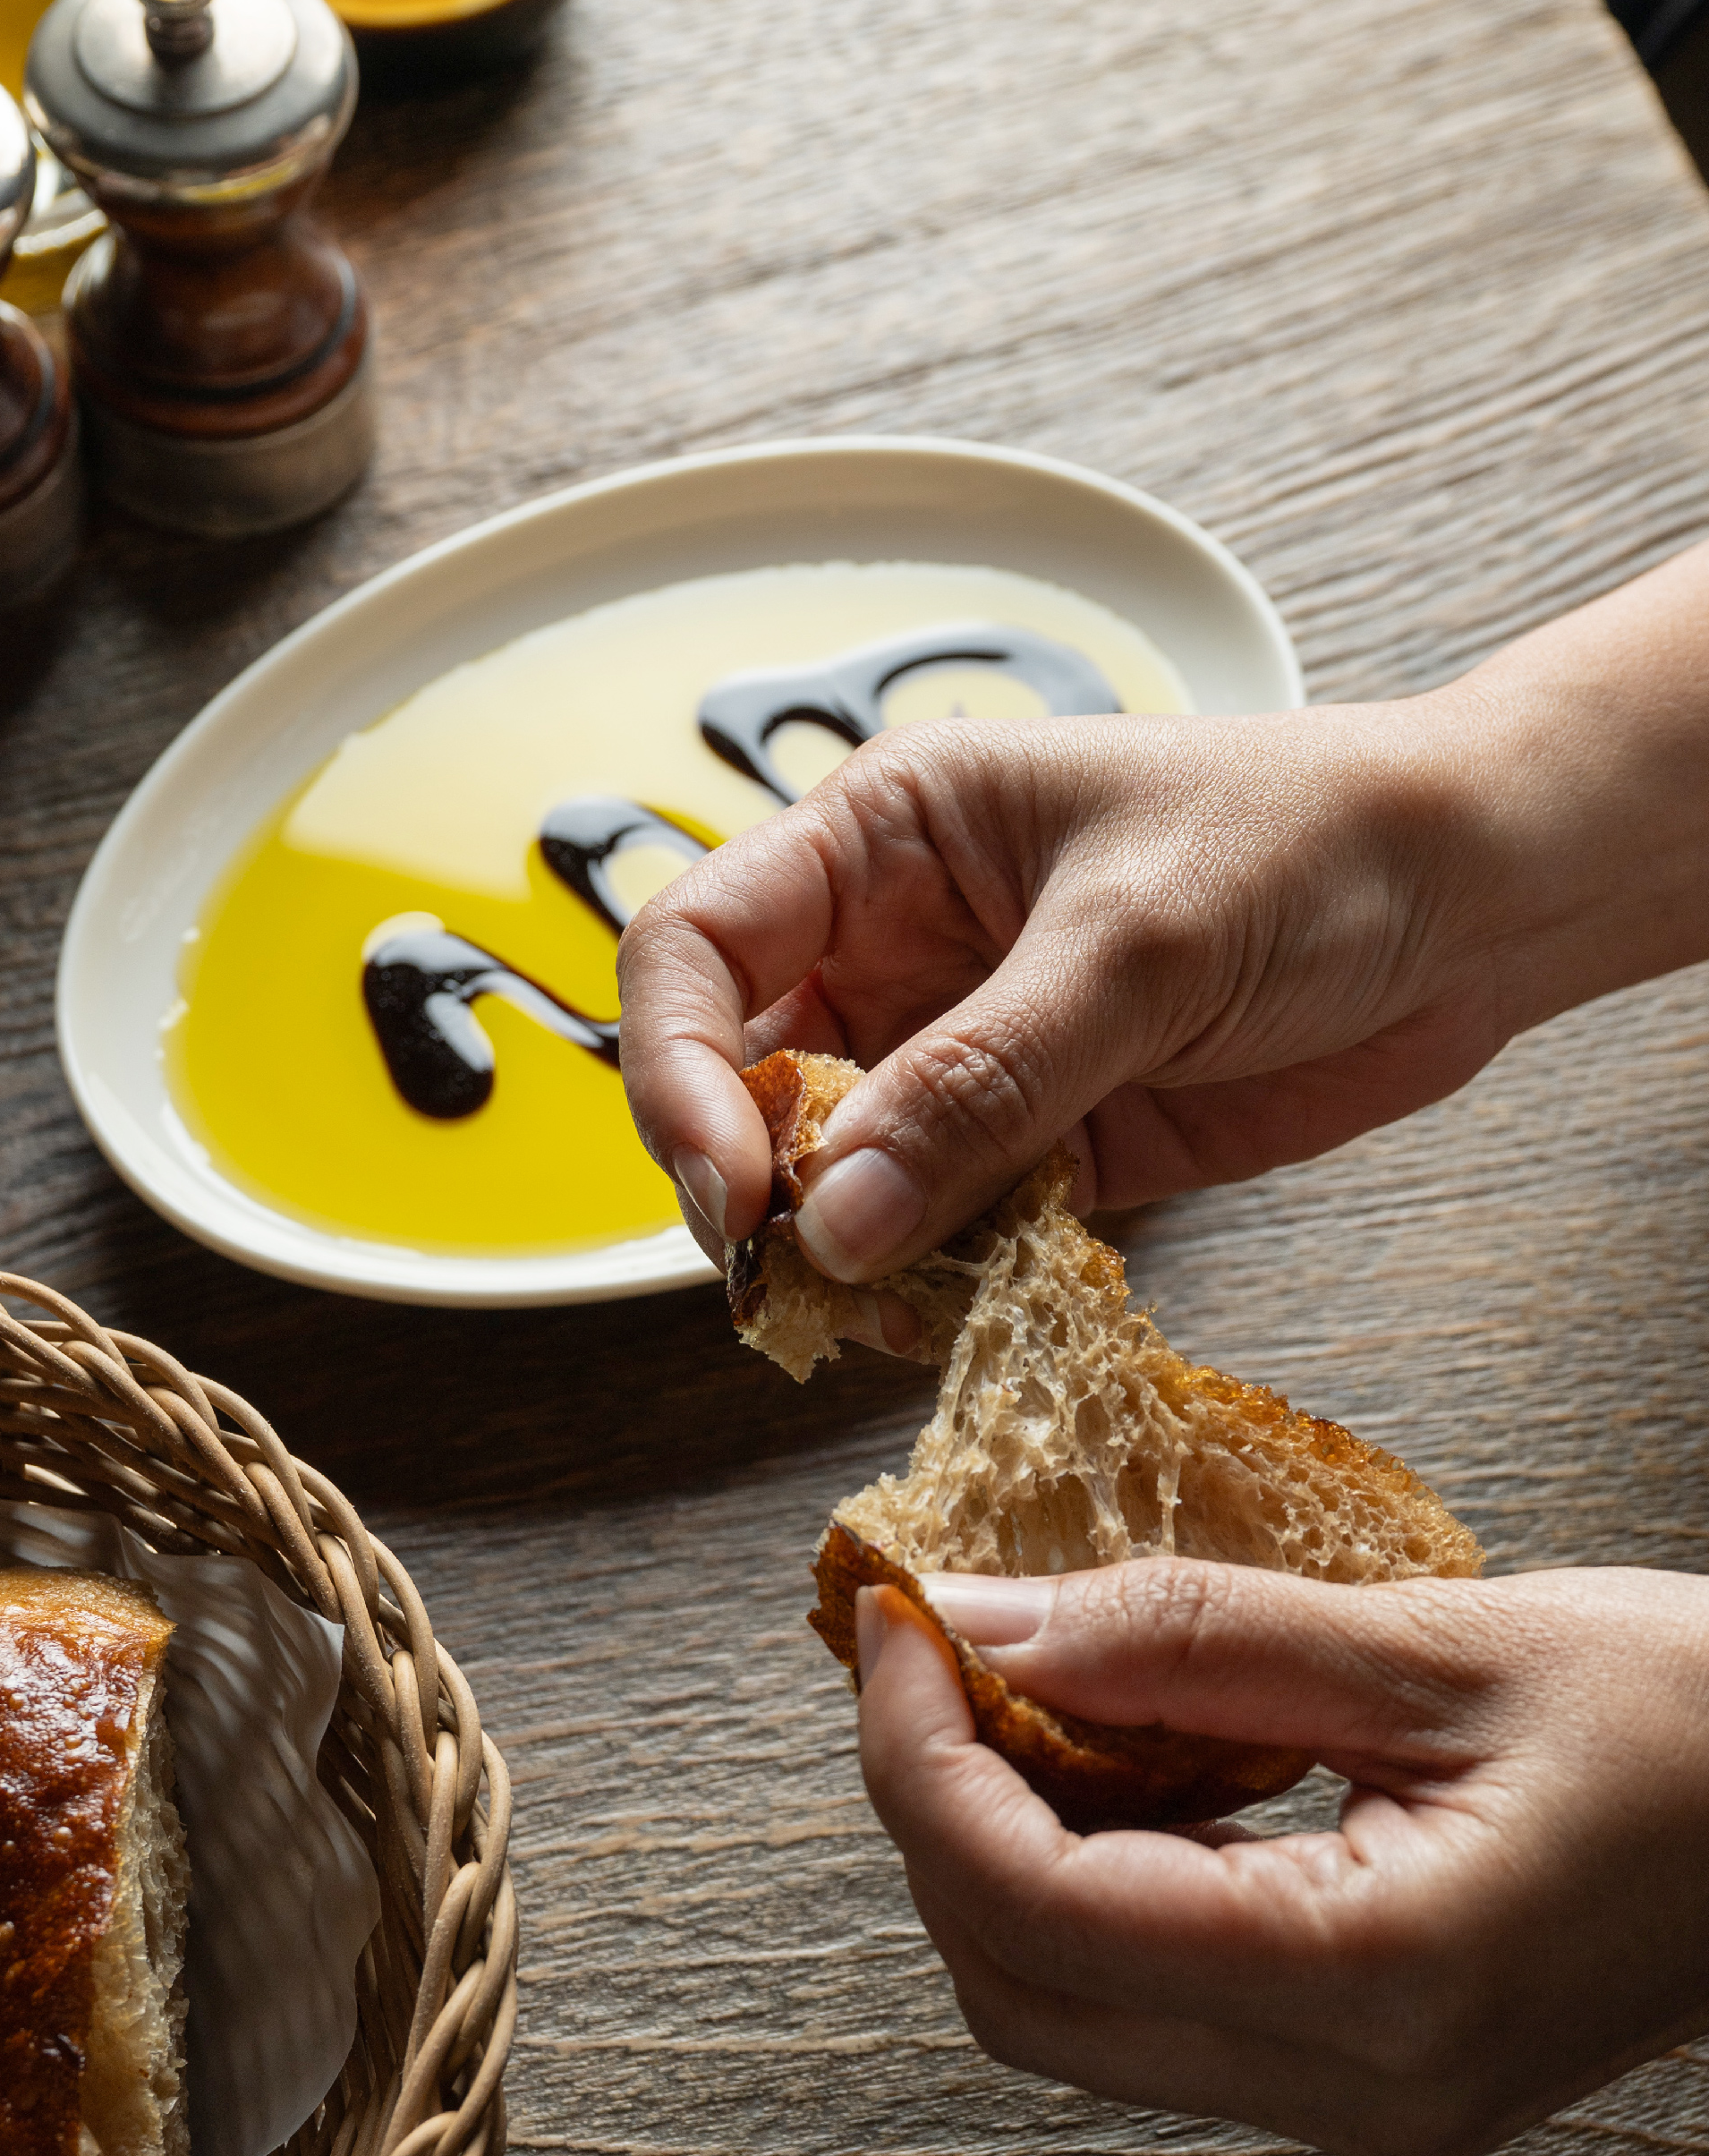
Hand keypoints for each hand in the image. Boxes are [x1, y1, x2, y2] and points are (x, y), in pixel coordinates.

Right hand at [617, 542, 1708, 1293]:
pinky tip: (949, 1315)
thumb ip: (984, 1082)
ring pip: (833, 1179)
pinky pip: (937, 1235)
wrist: (1481, 898)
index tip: (733, 1181)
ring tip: (877, 1314)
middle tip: (788, 1282)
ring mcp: (963, 1056)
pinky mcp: (1039, 1147)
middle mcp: (898, 950)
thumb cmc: (1318, 842)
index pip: (697, 947)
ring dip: (836, 1257)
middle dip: (747, 1186)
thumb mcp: (1140, 945)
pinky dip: (927, 1288)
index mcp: (886, 840)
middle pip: (739, 1081)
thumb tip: (839, 1218)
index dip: (674, 1067)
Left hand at [852, 1559, 1708, 2155]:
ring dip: (1003, 1849)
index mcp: (1379, 1983)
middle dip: (931, 1812)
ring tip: (1028, 1682)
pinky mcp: (1372, 2081)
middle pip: (1018, 1991)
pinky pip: (1160, 2003)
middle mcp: (1358, 2091)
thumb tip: (981, 1618)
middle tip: (930, 1646)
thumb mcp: (1445, 1641)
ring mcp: (1366, 2110)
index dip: (917, 1759)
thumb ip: (1192, 1637)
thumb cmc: (1708, 1723)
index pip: (1035, 1905)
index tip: (892, 1621)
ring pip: (1072, 2012)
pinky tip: (1134, 1756)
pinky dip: (1095, 1880)